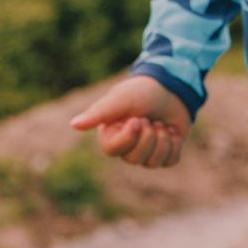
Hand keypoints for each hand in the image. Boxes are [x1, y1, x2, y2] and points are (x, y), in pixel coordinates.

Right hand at [70, 75, 191, 168]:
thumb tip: (74, 125)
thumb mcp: (121, 99)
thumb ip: (99, 112)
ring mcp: (147, 151)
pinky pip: (170, 160)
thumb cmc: (142, 91)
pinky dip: (174, 143)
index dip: (128, 137)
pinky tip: (171, 130)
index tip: (137, 119)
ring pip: (153, 162)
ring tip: (160, 123)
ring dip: (161, 139)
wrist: (171, 85)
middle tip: (149, 118)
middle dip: (147, 136)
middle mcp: (127, 146)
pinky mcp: (166, 152)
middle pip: (134, 158)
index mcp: (111, 133)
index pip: (113, 150)